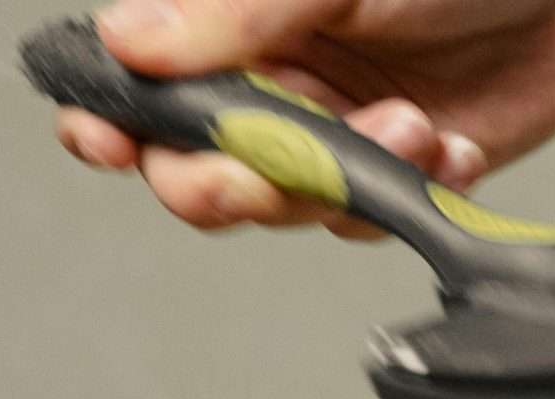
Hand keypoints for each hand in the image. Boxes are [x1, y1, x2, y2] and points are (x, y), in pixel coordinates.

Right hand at [51, 0, 554, 235]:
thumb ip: (239, 15)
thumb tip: (131, 40)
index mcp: (234, 27)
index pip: (137, 86)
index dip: (109, 120)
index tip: (106, 138)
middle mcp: (272, 85)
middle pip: (196, 172)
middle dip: (220, 185)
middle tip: (260, 171)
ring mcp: (333, 137)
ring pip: (284, 208)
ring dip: (340, 183)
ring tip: (408, 125)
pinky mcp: (397, 179)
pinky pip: (370, 222)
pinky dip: (409, 193)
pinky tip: (448, 145)